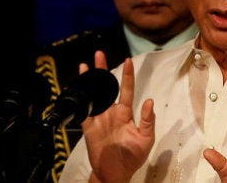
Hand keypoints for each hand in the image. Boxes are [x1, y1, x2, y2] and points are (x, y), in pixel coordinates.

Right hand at [79, 51, 154, 182]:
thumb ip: (148, 120)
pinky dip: (80, 99)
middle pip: (107, 87)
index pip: (127, 90)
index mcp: (126, 113)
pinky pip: (84, 110)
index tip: (128, 60)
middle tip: (100, 54)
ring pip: (94, 95)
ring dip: (90, 80)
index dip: (127, 76)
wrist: (116, 173)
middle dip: (103, 70)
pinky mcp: (89, 127)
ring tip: (86, 65)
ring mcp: (100, 118)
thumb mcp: (146, 138)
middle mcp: (112, 113)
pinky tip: (77, 87)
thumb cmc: (133, 156)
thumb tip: (149, 101)